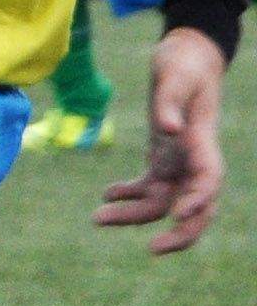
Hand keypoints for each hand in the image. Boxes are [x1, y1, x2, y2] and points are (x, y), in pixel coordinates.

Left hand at [94, 31, 229, 254]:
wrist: (186, 56)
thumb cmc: (182, 63)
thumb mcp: (174, 75)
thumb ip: (170, 101)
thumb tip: (166, 128)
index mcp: (203, 142)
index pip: (208, 181)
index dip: (198, 201)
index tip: (178, 216)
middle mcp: (194, 159)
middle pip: (195, 206)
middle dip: (180, 232)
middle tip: (153, 250)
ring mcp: (179, 161)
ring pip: (163, 202)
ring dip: (135, 215)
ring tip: (97, 218)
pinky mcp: (163, 158)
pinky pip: (148, 188)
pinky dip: (128, 195)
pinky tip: (106, 195)